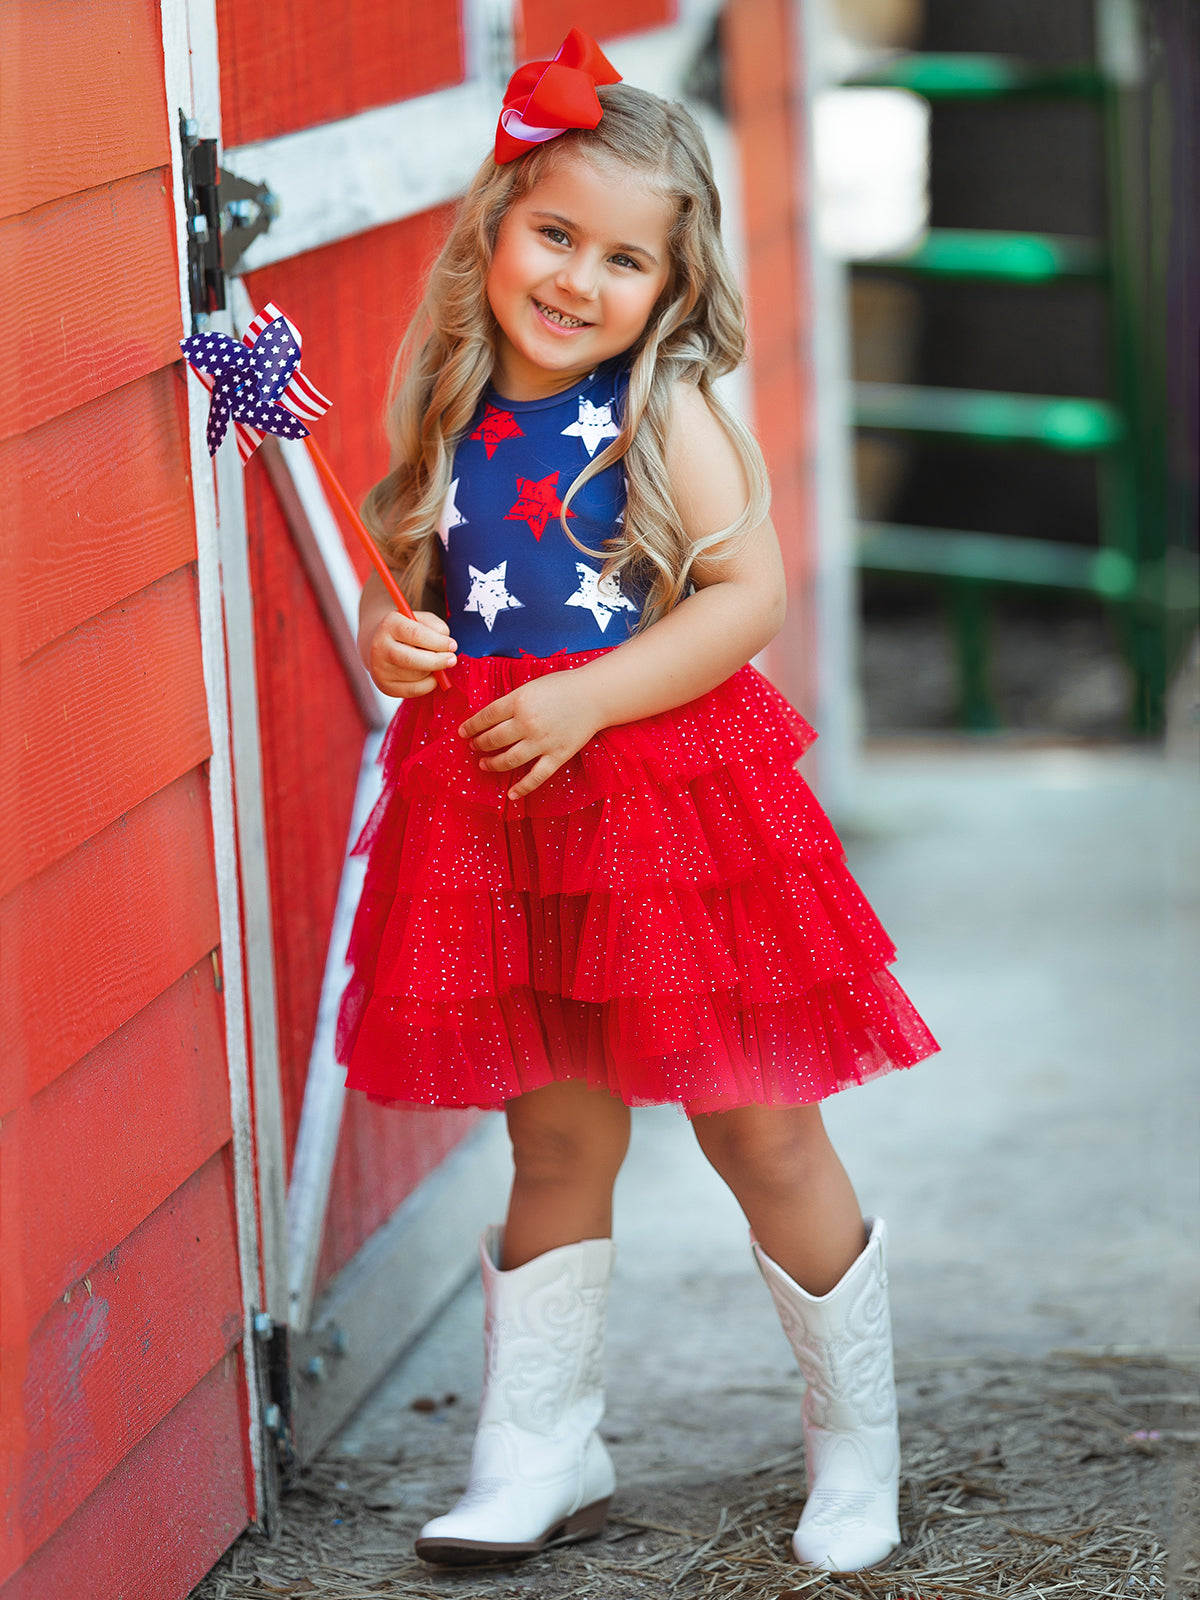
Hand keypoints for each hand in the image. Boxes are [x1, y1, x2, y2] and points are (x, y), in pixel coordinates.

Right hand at [365, 609, 456, 697]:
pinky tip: (429, 674)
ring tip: (433, 662)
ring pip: (416, 675)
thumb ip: (436, 627)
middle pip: (412, 659)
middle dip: (437, 661)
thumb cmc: (406, 630)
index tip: (452, 645)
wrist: (377, 643)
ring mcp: (380, 669)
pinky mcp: (385, 687)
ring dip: (432, 670)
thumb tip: (448, 647)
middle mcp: (380, 648)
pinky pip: (414, 690)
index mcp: (389, 625)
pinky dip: (428, 684)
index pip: (417, 635)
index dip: (439, 642)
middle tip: (452, 660)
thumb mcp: (420, 619)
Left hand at [459, 671, 600, 799]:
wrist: (595, 696)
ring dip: (492, 764)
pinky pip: (536, 776)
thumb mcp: (531, 687)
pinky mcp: (557, 755)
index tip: (463, 732)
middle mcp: (527, 723)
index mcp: (519, 701)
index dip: (471, 726)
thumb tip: (490, 717)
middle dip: (479, 744)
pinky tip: (510, 795)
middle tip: (474, 746)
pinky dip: (522, 788)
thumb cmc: (563, 686)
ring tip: (484, 764)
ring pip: (509, 760)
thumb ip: (512, 701)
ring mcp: (542, 742)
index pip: (486, 717)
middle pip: (494, 739)